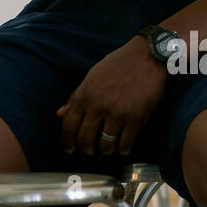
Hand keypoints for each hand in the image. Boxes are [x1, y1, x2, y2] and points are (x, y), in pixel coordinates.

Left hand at [57, 36, 168, 156]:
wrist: (146, 57)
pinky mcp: (136, 119)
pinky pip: (126, 144)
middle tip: (89, 150)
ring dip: (105, 150)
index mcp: (85, 95)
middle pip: (85, 140)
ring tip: (107, 148)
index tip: (69, 149)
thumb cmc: (118, 64)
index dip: (67, 142)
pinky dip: (123, 149)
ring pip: (105, 146)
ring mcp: (118, 114)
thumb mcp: (92, 76)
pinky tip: (122, 146)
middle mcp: (98, 106)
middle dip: (85, 149)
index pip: (68, 126)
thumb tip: (60, 114)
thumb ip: (75, 97)